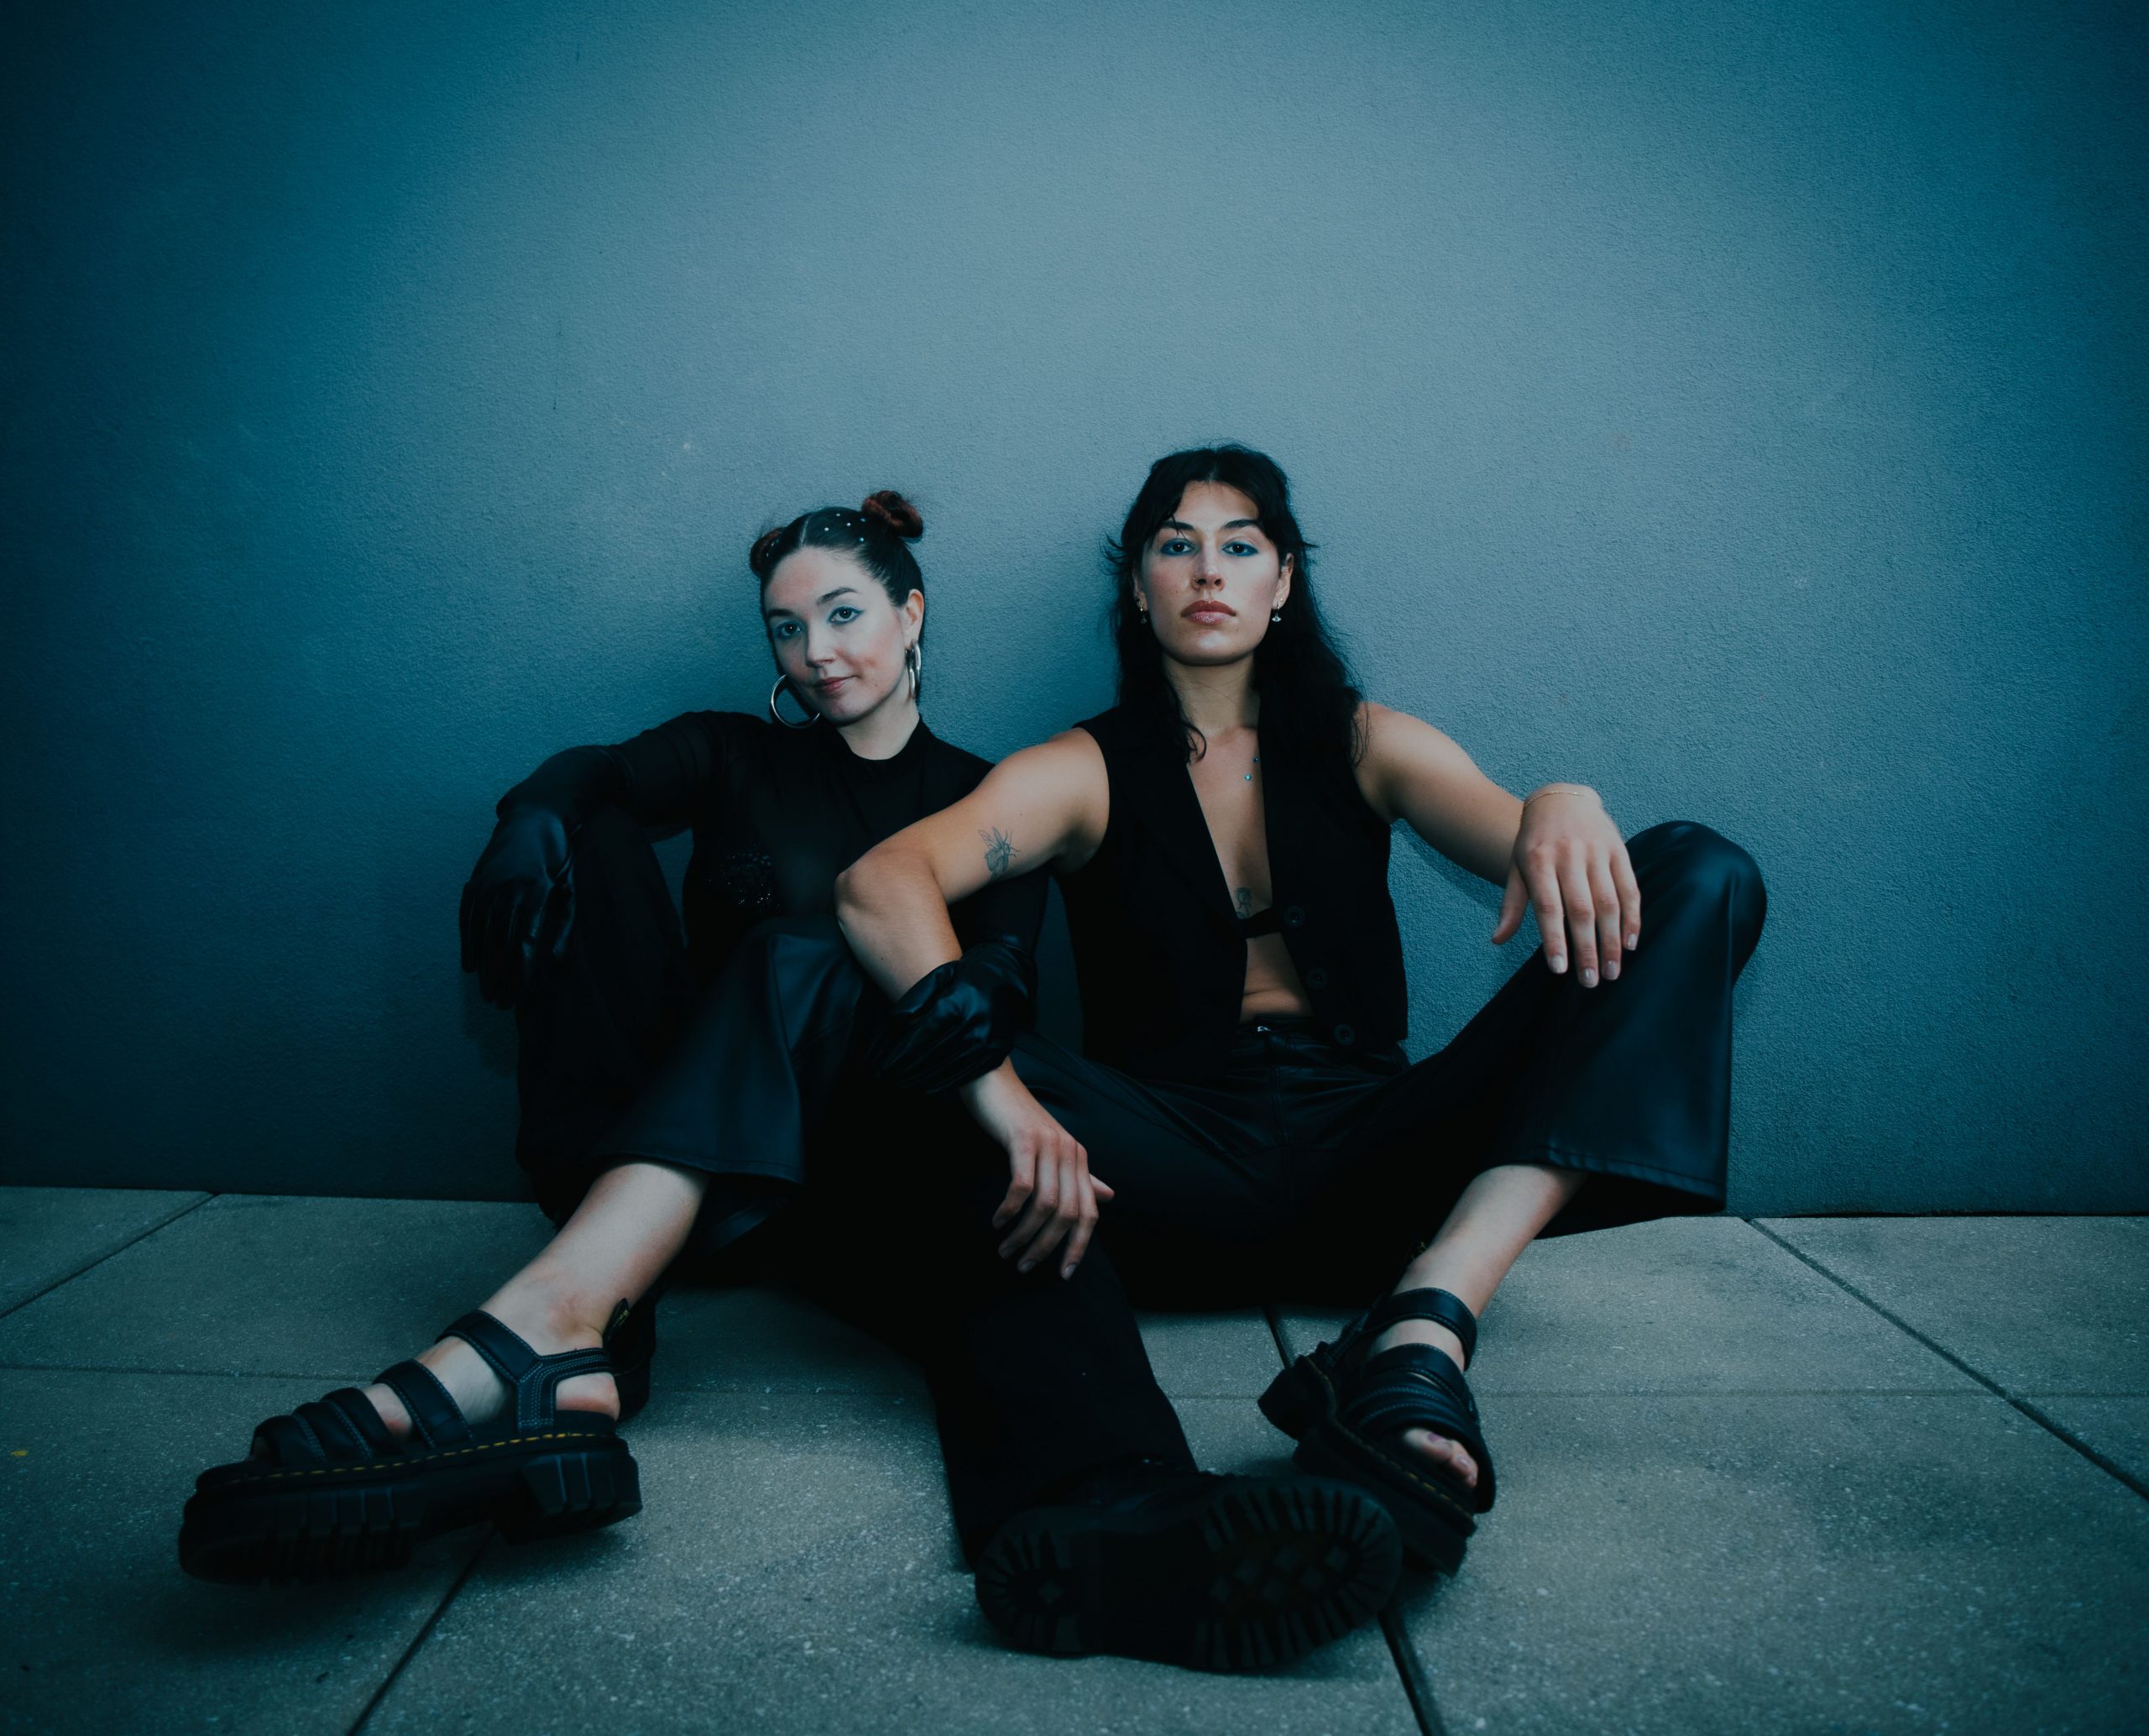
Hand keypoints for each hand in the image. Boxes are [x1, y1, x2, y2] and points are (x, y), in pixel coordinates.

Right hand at [459, 805, 577, 1007]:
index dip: (521, 971)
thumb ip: (563, 926)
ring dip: (484, 965)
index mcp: (537, 890)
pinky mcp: (475, 881)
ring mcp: (487, 883)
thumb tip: (557, 965)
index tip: (521, 995)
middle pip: (500, 941)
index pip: (526, 940)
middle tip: (501, 1004)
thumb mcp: (571, 888)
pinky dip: (468, 942)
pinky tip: (470, 964)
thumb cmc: (560, 856)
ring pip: (482, 933)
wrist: (535, 815)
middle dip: (500, 976)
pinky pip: (468, 918)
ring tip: (487, 992)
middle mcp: (508, 887)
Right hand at [957, 1061, 1114, 1279]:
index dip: (1079, 1247)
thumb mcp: (1053, 1149)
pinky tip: (997, 1221)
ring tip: (1006, 1250)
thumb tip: (1108, 1197)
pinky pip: (1022, 1186)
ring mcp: (1048, 1145)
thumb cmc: (1019, 1119)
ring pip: (1046, 1205)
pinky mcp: (1024, 1139)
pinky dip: (1009, 1210)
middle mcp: (1070, 1153)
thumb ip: (1080, 1175)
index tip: (1064, 1274)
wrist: (993, 1080)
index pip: (1089, 1213)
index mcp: (1079, 1159)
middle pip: (1068, 1215)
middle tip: (1023, 1265)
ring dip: (1024, 1235)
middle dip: (1046, 1247)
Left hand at [1490, 785, 1640, 986]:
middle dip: (1587, 948)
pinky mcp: (1619, 850)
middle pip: (1581, 909)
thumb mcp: (1517, 868)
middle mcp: (1569, 855)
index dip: (1554, 939)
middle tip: (1591, 981)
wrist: (1560, 799)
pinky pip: (1629, 888)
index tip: (1560, 969)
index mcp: (1538, 861)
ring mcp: (1596, 851)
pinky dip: (1632, 917)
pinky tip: (1630, 943)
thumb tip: (1497, 940)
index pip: (1547, 907)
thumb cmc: (1534, 843)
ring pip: (1608, 902)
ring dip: (1612, 940)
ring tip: (1612, 971)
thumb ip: (1512, 905)